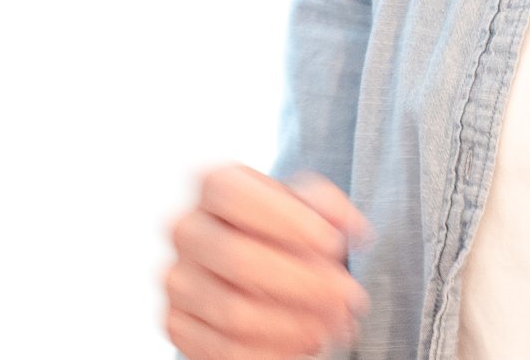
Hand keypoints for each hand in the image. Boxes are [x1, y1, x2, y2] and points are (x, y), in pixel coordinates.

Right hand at [163, 164, 369, 359]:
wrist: (252, 267)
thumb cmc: (281, 228)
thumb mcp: (305, 204)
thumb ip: (325, 206)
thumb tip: (352, 229)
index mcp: (214, 186)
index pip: (233, 195)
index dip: (286, 220)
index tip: (334, 244)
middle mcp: (186, 229)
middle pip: (237, 258)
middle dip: (303, 283)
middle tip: (347, 297)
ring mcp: (178, 280)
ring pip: (233, 312)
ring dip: (295, 324)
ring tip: (334, 325)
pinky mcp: (177, 325)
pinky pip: (224, 350)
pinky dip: (272, 352)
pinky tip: (304, 346)